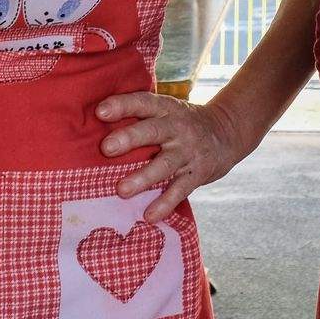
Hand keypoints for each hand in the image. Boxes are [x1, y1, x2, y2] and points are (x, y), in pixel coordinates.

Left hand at [96, 93, 253, 221]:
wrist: (226, 133)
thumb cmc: (182, 124)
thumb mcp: (166, 111)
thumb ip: (140, 118)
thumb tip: (92, 130)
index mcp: (165, 109)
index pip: (143, 102)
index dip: (122, 105)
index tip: (101, 112)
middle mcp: (177, 128)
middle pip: (152, 131)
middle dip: (130, 138)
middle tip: (107, 148)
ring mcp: (188, 152)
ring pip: (164, 164)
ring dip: (143, 177)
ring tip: (122, 190)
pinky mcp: (197, 173)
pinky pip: (180, 190)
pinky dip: (165, 204)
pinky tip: (149, 216)